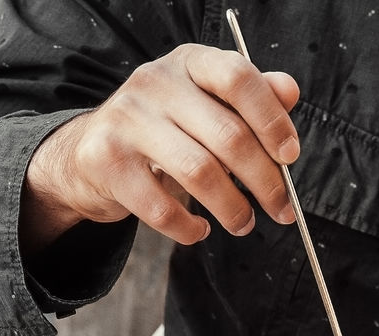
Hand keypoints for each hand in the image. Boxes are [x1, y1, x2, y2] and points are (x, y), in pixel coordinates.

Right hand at [21, 44, 299, 251]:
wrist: (88, 153)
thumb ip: (250, 98)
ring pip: (199, 173)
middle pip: (227, 135)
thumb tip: (290, 92)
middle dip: (265, 181)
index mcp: (188, 62)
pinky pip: (161, 207)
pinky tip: (199, 230)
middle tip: (282, 210)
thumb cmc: (164, 130)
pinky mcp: (105, 161)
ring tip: (243, 224)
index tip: (290, 157)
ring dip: (232, 209)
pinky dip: (188, 227)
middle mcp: (155, 83)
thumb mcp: (206, 104)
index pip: (237, 78)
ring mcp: (126, 119)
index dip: (271, 119)